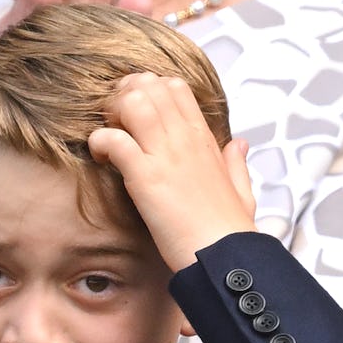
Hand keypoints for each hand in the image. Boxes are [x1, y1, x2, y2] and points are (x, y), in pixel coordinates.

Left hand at [88, 73, 255, 272]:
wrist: (223, 256)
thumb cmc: (229, 230)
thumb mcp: (242, 191)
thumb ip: (236, 164)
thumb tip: (239, 143)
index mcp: (204, 139)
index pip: (174, 88)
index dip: (148, 91)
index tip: (134, 115)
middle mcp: (184, 139)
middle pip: (149, 87)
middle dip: (123, 97)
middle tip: (113, 123)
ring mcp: (165, 155)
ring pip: (133, 104)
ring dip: (111, 114)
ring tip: (106, 138)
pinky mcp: (146, 177)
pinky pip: (114, 140)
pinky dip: (99, 142)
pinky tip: (100, 157)